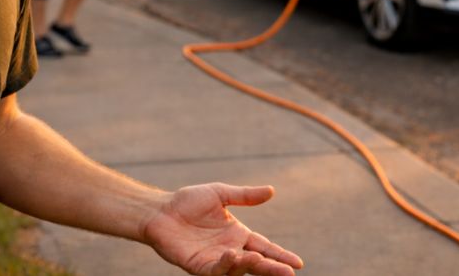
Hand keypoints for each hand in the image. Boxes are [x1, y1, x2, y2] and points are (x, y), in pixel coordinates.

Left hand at [142, 183, 303, 275]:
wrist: (160, 210)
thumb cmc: (188, 201)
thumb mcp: (220, 194)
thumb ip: (245, 196)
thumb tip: (272, 191)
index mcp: (238, 235)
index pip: (265, 248)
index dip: (281, 256)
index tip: (298, 264)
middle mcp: (230, 250)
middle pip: (256, 262)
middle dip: (272, 268)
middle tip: (289, 274)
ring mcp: (215, 260)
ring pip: (238, 269)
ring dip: (251, 266)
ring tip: (259, 260)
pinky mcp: (199, 266)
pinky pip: (216, 270)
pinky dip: (226, 265)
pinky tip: (232, 255)